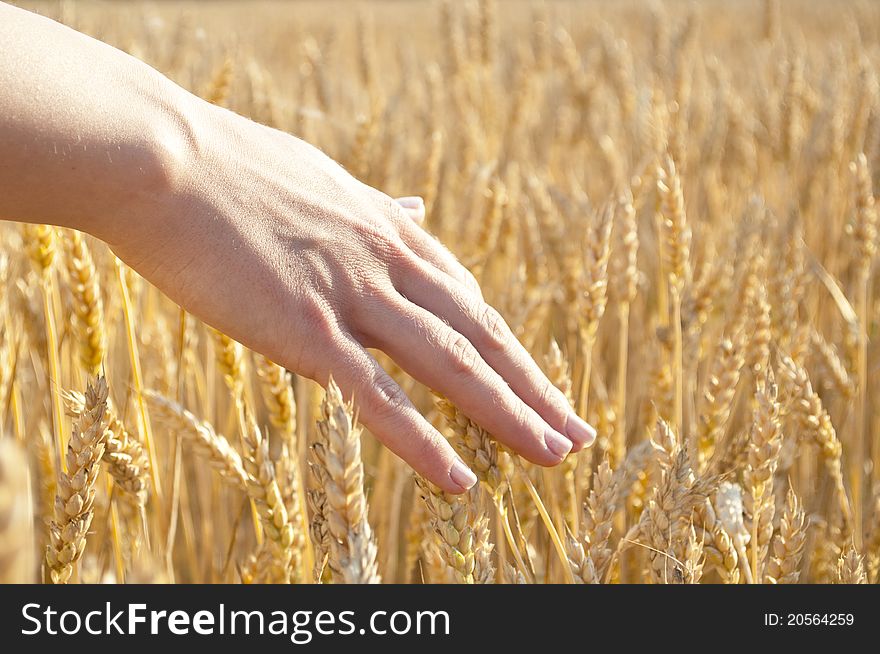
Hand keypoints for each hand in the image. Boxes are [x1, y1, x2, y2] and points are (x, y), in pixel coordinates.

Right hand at [107, 100, 596, 492]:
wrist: (162, 159)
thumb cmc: (228, 168)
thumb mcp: (321, 178)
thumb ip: (373, 204)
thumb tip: (413, 205)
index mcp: (386, 229)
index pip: (464, 297)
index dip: (504, 343)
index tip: (532, 376)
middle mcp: (386, 263)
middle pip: (479, 333)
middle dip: (533, 385)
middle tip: (577, 430)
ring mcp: (352, 297)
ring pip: (451, 364)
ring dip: (508, 413)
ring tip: (554, 455)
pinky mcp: (307, 330)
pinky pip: (377, 398)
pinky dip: (423, 442)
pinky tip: (460, 481)